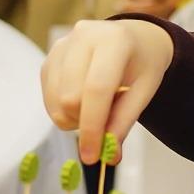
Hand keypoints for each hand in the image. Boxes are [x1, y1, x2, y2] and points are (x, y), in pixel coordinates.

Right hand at [41, 19, 174, 163]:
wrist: (135, 38)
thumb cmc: (143, 64)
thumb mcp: (145, 90)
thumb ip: (124, 121)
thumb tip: (109, 156)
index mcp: (115, 41)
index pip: (96, 89)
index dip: (92, 127)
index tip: (92, 157)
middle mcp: (83, 37)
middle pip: (70, 97)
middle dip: (84, 123)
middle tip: (105, 124)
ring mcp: (62, 45)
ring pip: (56, 100)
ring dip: (73, 118)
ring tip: (97, 108)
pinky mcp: (50, 57)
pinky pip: (48, 97)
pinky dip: (63, 110)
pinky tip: (83, 101)